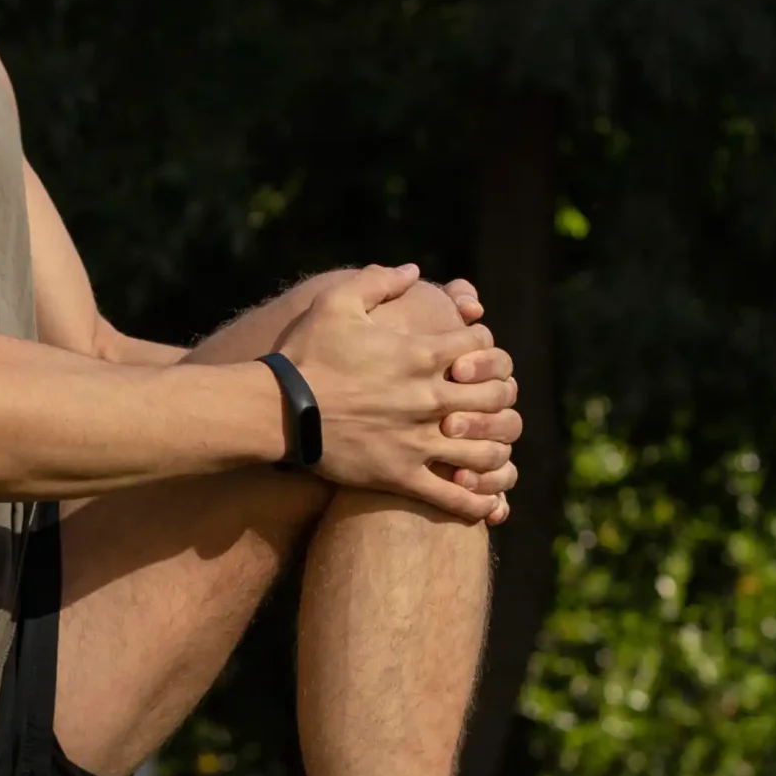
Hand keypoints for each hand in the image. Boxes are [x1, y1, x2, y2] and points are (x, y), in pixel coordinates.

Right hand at [274, 265, 520, 521]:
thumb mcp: (337, 301)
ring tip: (491, 444)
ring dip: (496, 447)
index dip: (485, 346)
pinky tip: (491, 503)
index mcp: (420, 355)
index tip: (473, 353)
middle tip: (488, 399)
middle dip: (499, 396)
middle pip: (494, 398)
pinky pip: (452, 497)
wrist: (276, 410)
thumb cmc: (306, 354)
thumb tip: (414, 271)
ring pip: (485, 451)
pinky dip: (478, 502)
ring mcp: (417, 442)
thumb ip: (380, 281)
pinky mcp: (400, 476)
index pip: (482, 346)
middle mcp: (428, 399)